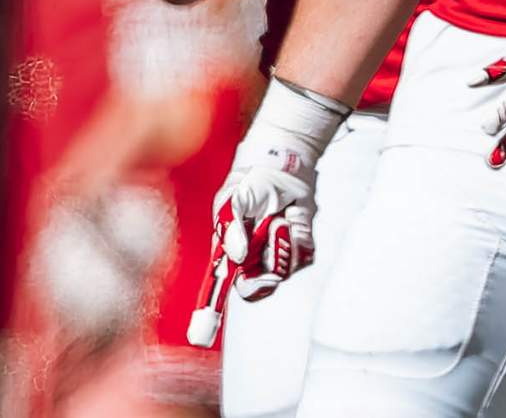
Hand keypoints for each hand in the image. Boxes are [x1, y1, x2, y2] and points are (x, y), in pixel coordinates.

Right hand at [187, 78, 348, 345]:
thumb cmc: (250, 185)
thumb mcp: (232, 201)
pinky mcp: (301, 249)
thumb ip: (231, 227)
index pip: (217, 289)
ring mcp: (276, 258)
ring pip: (283, 271)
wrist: (283, 168)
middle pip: (256, 289)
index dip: (210, 313)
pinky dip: (300, 237)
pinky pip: (303, 255)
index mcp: (229, 255)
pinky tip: (292, 219)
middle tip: (270, 241)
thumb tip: (236, 256)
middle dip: (265, 272)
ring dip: (281, 244)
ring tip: (277, 219)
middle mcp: (252, 263)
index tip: (202, 336)